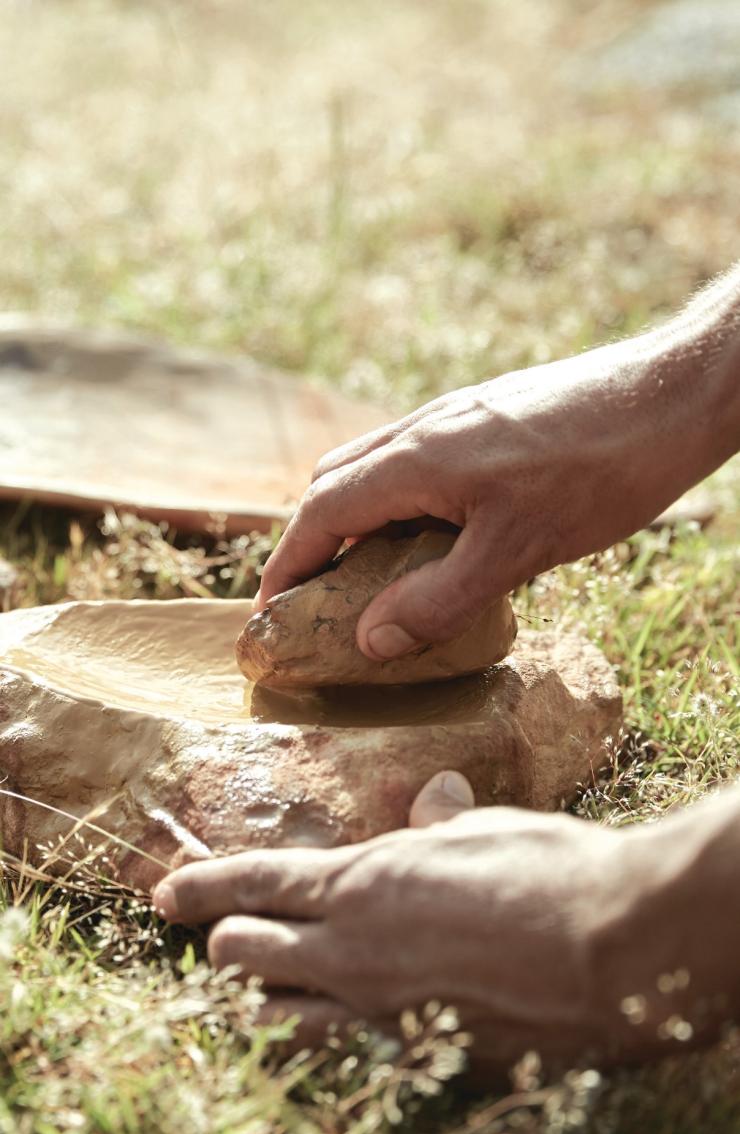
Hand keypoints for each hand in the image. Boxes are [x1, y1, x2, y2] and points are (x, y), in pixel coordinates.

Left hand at [152, 771, 630, 1070]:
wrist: (614, 952)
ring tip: (259, 987)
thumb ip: (441, 823)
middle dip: (226, 944)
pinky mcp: (419, 1054)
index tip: (165, 894)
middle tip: (229, 936)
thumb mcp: (485, 830)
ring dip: (260, 999)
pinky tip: (347, 1024)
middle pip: (247, 957)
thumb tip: (433, 796)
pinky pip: (347, 1049)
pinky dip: (328, 1034)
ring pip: (281, 1019)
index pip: (257, 884)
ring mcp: (383, 1012)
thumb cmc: (547, 873)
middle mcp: (355, 953)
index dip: (203, 888)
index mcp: (364, 884)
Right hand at [256, 341, 707, 660]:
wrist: (671, 395)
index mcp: (416, 459)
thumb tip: (370, 641)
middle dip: (312, 541)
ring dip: (355, 520)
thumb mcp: (517, 552)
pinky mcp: (485, 418)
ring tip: (370, 577)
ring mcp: (454, 418)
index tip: (271, 612)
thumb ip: (437, 599)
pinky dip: (398, 503)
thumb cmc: (600, 472)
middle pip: (334, 482)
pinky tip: (436, 537)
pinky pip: (414, 461)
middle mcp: (423, 429)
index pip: (320, 512)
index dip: (288, 566)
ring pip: (373, 467)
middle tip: (317, 600)